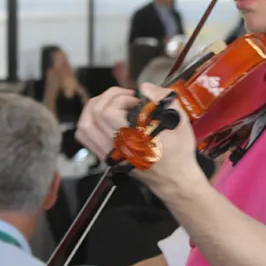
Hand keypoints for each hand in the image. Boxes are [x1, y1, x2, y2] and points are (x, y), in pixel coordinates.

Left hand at [75, 83, 203, 193]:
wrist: (174, 179)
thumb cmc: (179, 152)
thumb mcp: (180, 122)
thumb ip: (163, 100)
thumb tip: (145, 87)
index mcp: (136, 138)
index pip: (110, 112)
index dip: (120, 98)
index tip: (136, 99)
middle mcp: (119, 147)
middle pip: (95, 114)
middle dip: (109, 97)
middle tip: (125, 97)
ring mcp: (110, 154)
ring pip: (85, 125)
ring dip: (95, 107)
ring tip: (111, 103)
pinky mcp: (107, 157)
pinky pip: (86, 138)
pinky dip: (89, 122)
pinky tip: (102, 116)